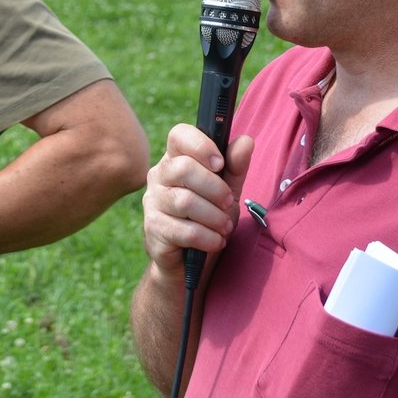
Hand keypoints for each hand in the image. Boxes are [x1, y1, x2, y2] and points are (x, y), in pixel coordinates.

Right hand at [140, 124, 253, 276]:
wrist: (188, 263)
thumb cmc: (207, 219)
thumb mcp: (228, 191)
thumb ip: (236, 167)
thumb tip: (246, 140)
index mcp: (175, 159)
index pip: (179, 135)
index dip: (201, 145)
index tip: (220, 164)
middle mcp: (158, 176)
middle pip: (183, 168)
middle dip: (215, 189)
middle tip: (228, 203)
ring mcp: (152, 202)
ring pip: (185, 201)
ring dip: (214, 217)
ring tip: (224, 227)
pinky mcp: (153, 229)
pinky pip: (185, 230)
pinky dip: (208, 238)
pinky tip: (215, 242)